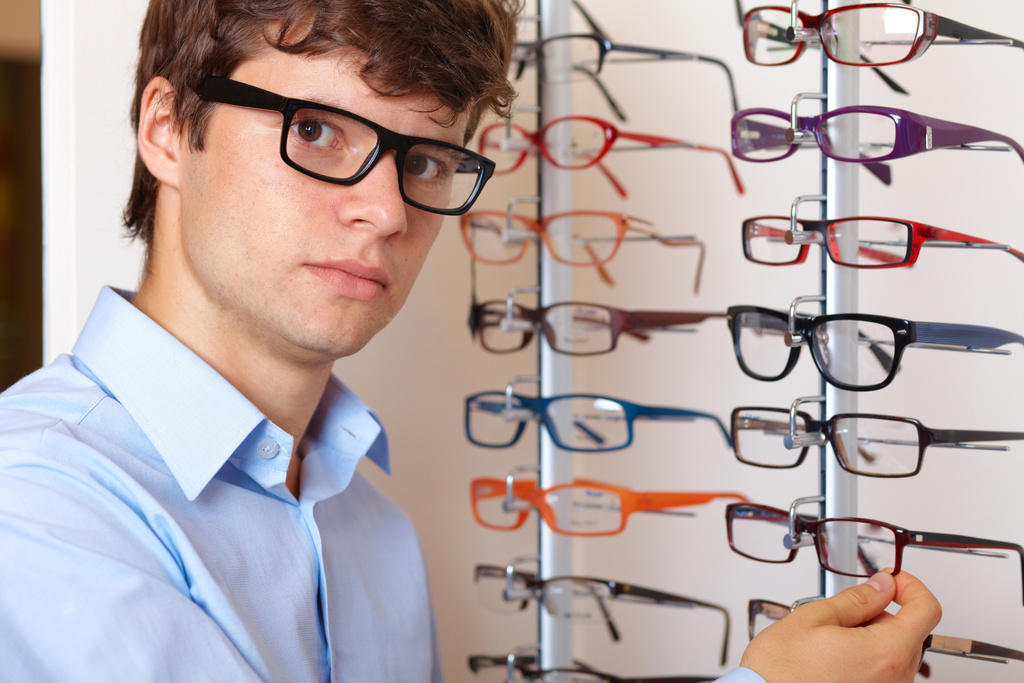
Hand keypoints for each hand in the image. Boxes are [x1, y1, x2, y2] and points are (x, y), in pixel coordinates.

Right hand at [740, 570, 941, 682]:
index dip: (911, 586)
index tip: (891, 580)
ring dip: (872, 636)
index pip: (927, 609)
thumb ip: (856, 599)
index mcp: (886, 652)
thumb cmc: (780, 671)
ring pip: (895, 652)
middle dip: (883, 612)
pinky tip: (835, 656)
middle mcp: (896, 679)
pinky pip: (884, 672)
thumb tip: (882, 586)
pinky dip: (867, 657)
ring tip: (832, 637)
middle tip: (846, 608)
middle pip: (910, 632)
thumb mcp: (814, 618)